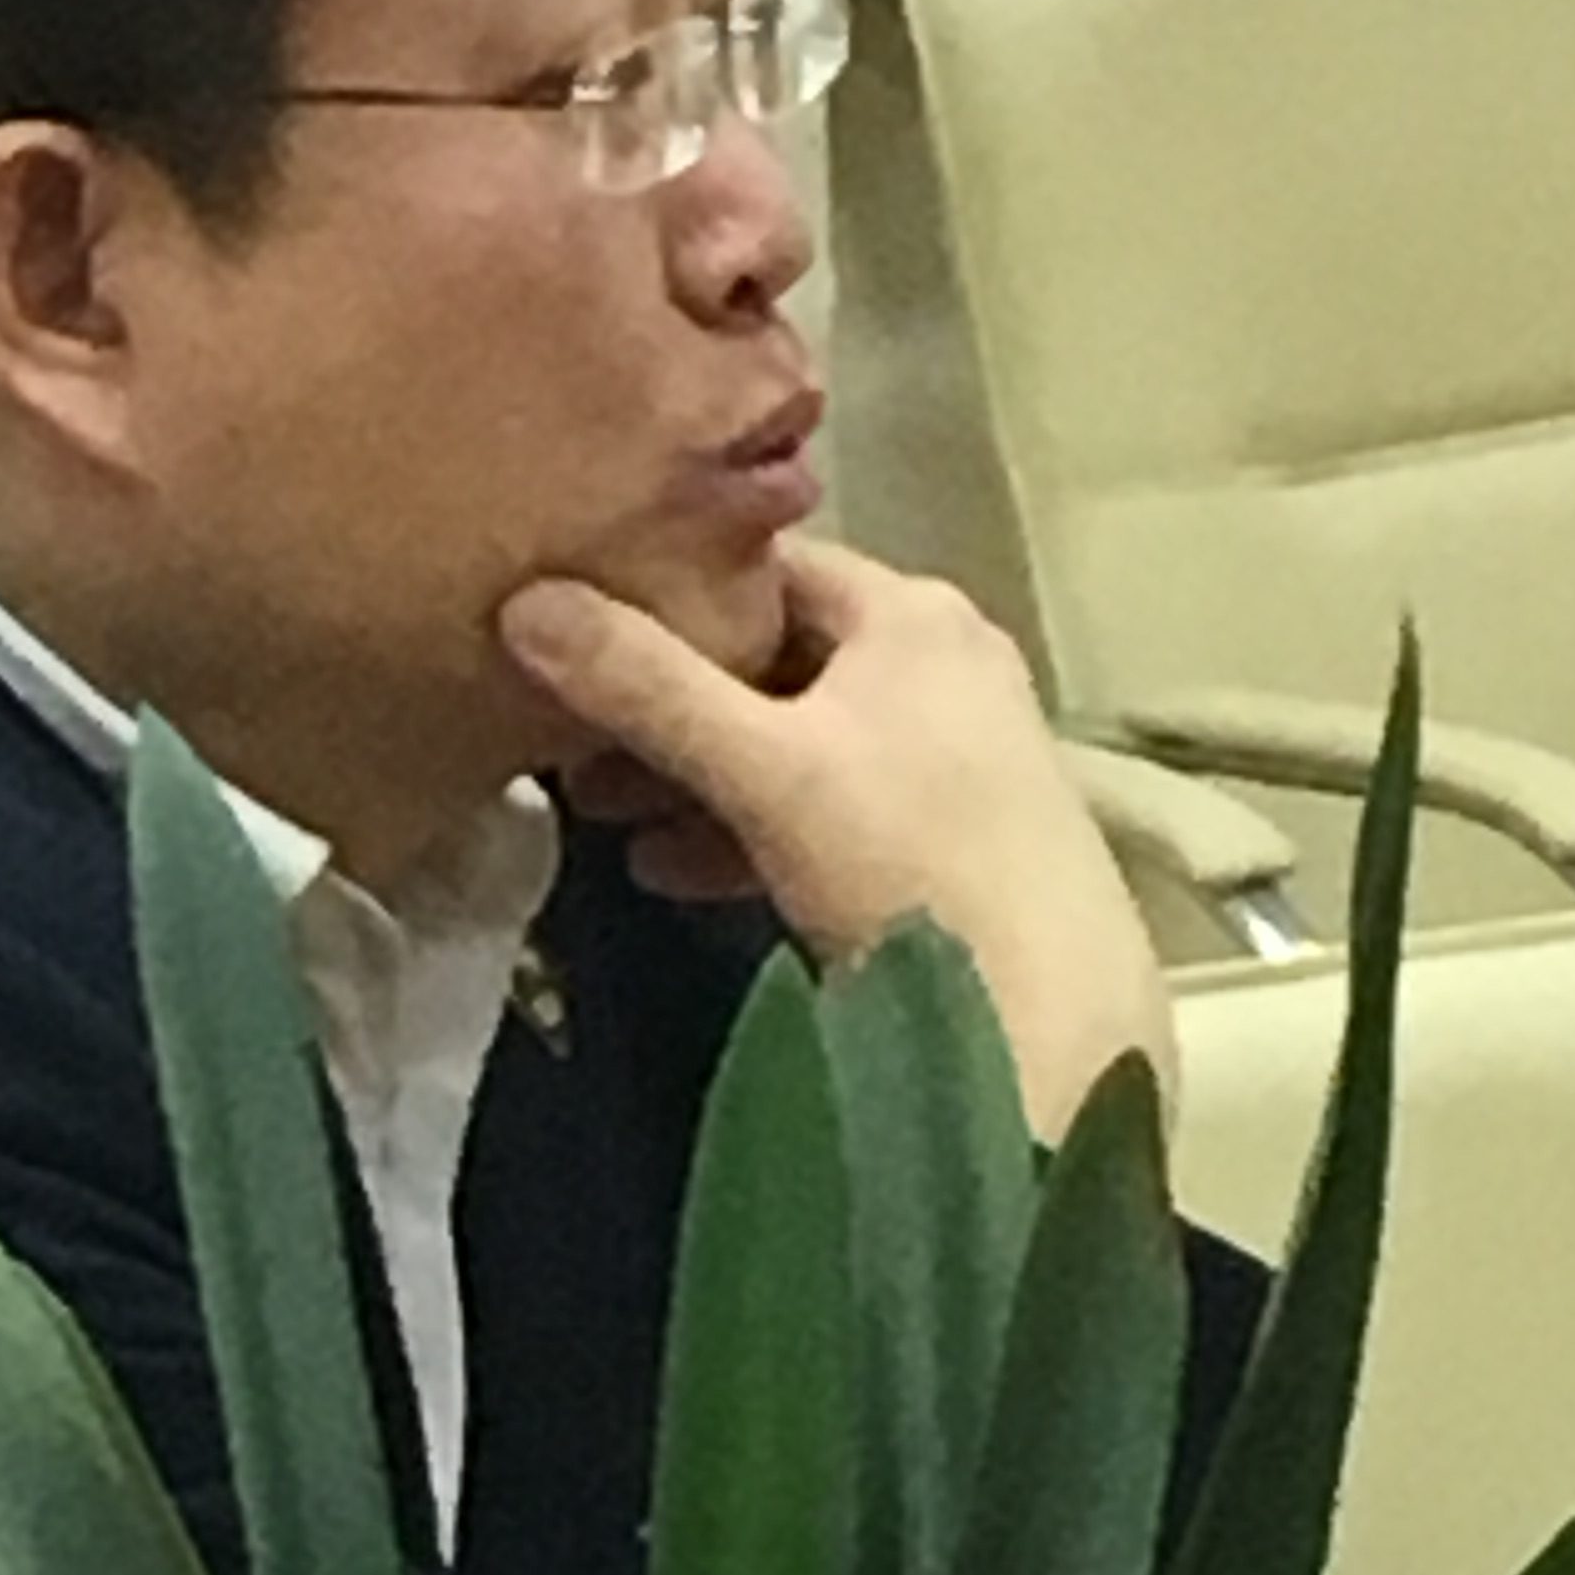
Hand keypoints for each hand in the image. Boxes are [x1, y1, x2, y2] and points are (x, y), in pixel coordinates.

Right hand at [497, 537, 1174, 1137]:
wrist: (1048, 1008)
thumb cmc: (908, 860)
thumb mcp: (764, 770)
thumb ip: (646, 687)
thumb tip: (526, 603)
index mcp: (907, 613)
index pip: (762, 565)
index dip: (665, 595)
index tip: (580, 637)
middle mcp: (941, 660)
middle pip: (774, 659)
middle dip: (669, 711)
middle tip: (573, 753)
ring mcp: (954, 748)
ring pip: (798, 741)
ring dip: (700, 779)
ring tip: (607, 823)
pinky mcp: (953, 829)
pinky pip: (832, 806)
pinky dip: (755, 828)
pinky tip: (678, 874)